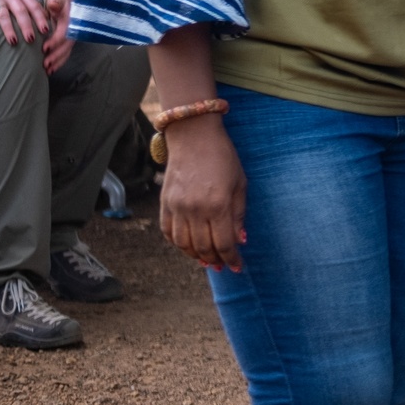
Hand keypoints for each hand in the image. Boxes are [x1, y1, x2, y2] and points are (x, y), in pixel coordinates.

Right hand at [0, 0, 46, 43]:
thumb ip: (29, 1)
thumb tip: (45, 16)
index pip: (34, 6)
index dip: (40, 18)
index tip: (46, 30)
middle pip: (21, 11)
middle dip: (27, 26)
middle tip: (31, 39)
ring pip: (4, 14)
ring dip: (9, 29)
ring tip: (14, 41)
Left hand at [41, 0, 72, 74]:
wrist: (73, 4)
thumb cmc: (63, 2)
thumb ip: (56, 2)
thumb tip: (52, 4)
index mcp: (72, 20)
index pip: (65, 32)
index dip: (56, 41)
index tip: (45, 48)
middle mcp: (75, 31)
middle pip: (67, 46)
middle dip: (56, 56)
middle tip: (44, 64)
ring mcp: (73, 38)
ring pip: (67, 52)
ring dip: (57, 62)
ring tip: (47, 70)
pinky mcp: (69, 43)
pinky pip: (66, 54)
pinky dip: (59, 63)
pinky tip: (50, 71)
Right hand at [158, 115, 247, 272]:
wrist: (193, 137)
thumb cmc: (223, 157)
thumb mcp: (240, 183)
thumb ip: (239, 214)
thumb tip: (240, 240)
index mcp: (218, 204)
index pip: (224, 243)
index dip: (232, 258)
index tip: (238, 266)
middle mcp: (195, 209)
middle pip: (203, 248)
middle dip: (216, 260)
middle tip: (224, 265)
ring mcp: (176, 208)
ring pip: (183, 245)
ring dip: (196, 256)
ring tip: (207, 259)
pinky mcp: (164, 204)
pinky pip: (169, 233)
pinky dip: (179, 244)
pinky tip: (189, 246)